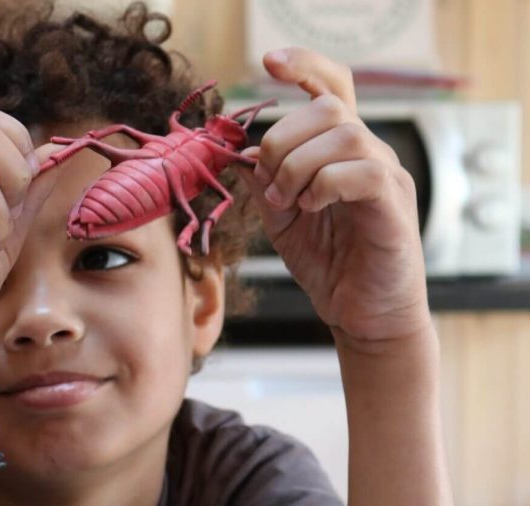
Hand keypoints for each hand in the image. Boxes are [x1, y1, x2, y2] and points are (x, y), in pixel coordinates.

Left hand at [237, 48, 429, 347]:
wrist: (362, 314)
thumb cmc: (331, 266)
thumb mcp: (283, 221)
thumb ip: (266, 185)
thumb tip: (238, 154)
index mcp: (340, 153)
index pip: (332, 87)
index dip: (304, 66)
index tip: (268, 64)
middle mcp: (369, 155)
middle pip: (329, 106)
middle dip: (283, 138)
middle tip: (269, 182)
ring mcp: (386, 177)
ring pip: (345, 135)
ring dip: (300, 165)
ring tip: (289, 202)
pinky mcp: (394, 207)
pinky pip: (363, 172)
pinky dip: (326, 185)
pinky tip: (312, 209)